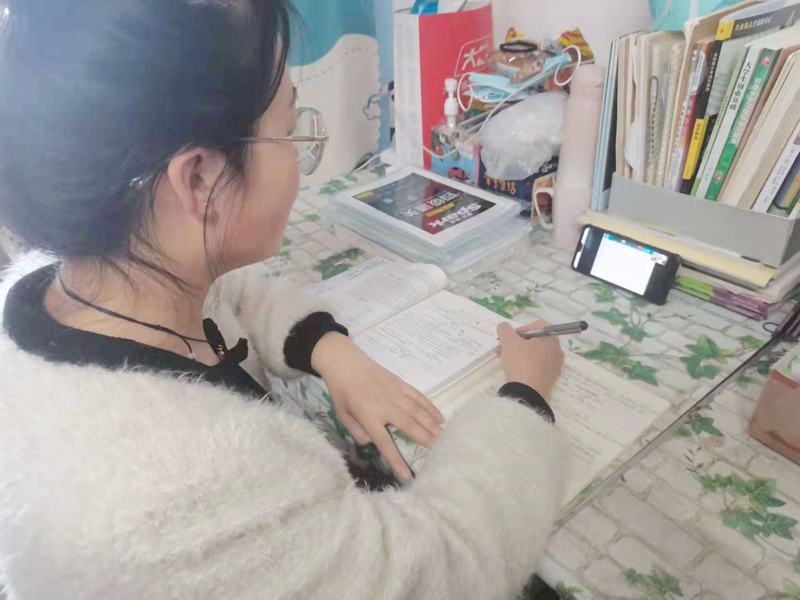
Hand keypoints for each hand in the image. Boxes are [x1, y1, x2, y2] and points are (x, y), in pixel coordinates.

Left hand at [311, 332, 444, 479]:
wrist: (345, 364)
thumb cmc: (342, 393)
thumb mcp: (343, 417)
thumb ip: (358, 433)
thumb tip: (374, 442)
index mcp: (369, 417)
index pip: (385, 443)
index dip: (397, 460)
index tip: (408, 475)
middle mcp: (385, 406)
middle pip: (410, 426)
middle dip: (426, 439)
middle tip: (440, 451)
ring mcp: (395, 393)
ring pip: (418, 411)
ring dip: (432, 425)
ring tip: (443, 437)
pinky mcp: (400, 383)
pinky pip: (418, 397)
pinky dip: (430, 407)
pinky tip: (439, 417)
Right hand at [496, 320, 563, 397]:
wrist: (528, 393)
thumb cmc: (520, 363)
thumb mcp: (508, 341)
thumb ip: (504, 329)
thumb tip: (504, 327)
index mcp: (550, 337)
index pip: (534, 326)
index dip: (519, 330)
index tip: (508, 340)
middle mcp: (557, 349)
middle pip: (535, 340)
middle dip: (518, 343)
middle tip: (505, 350)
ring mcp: (556, 364)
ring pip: (536, 353)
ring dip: (522, 354)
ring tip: (510, 361)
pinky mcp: (552, 378)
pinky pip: (539, 366)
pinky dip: (529, 366)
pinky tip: (519, 372)